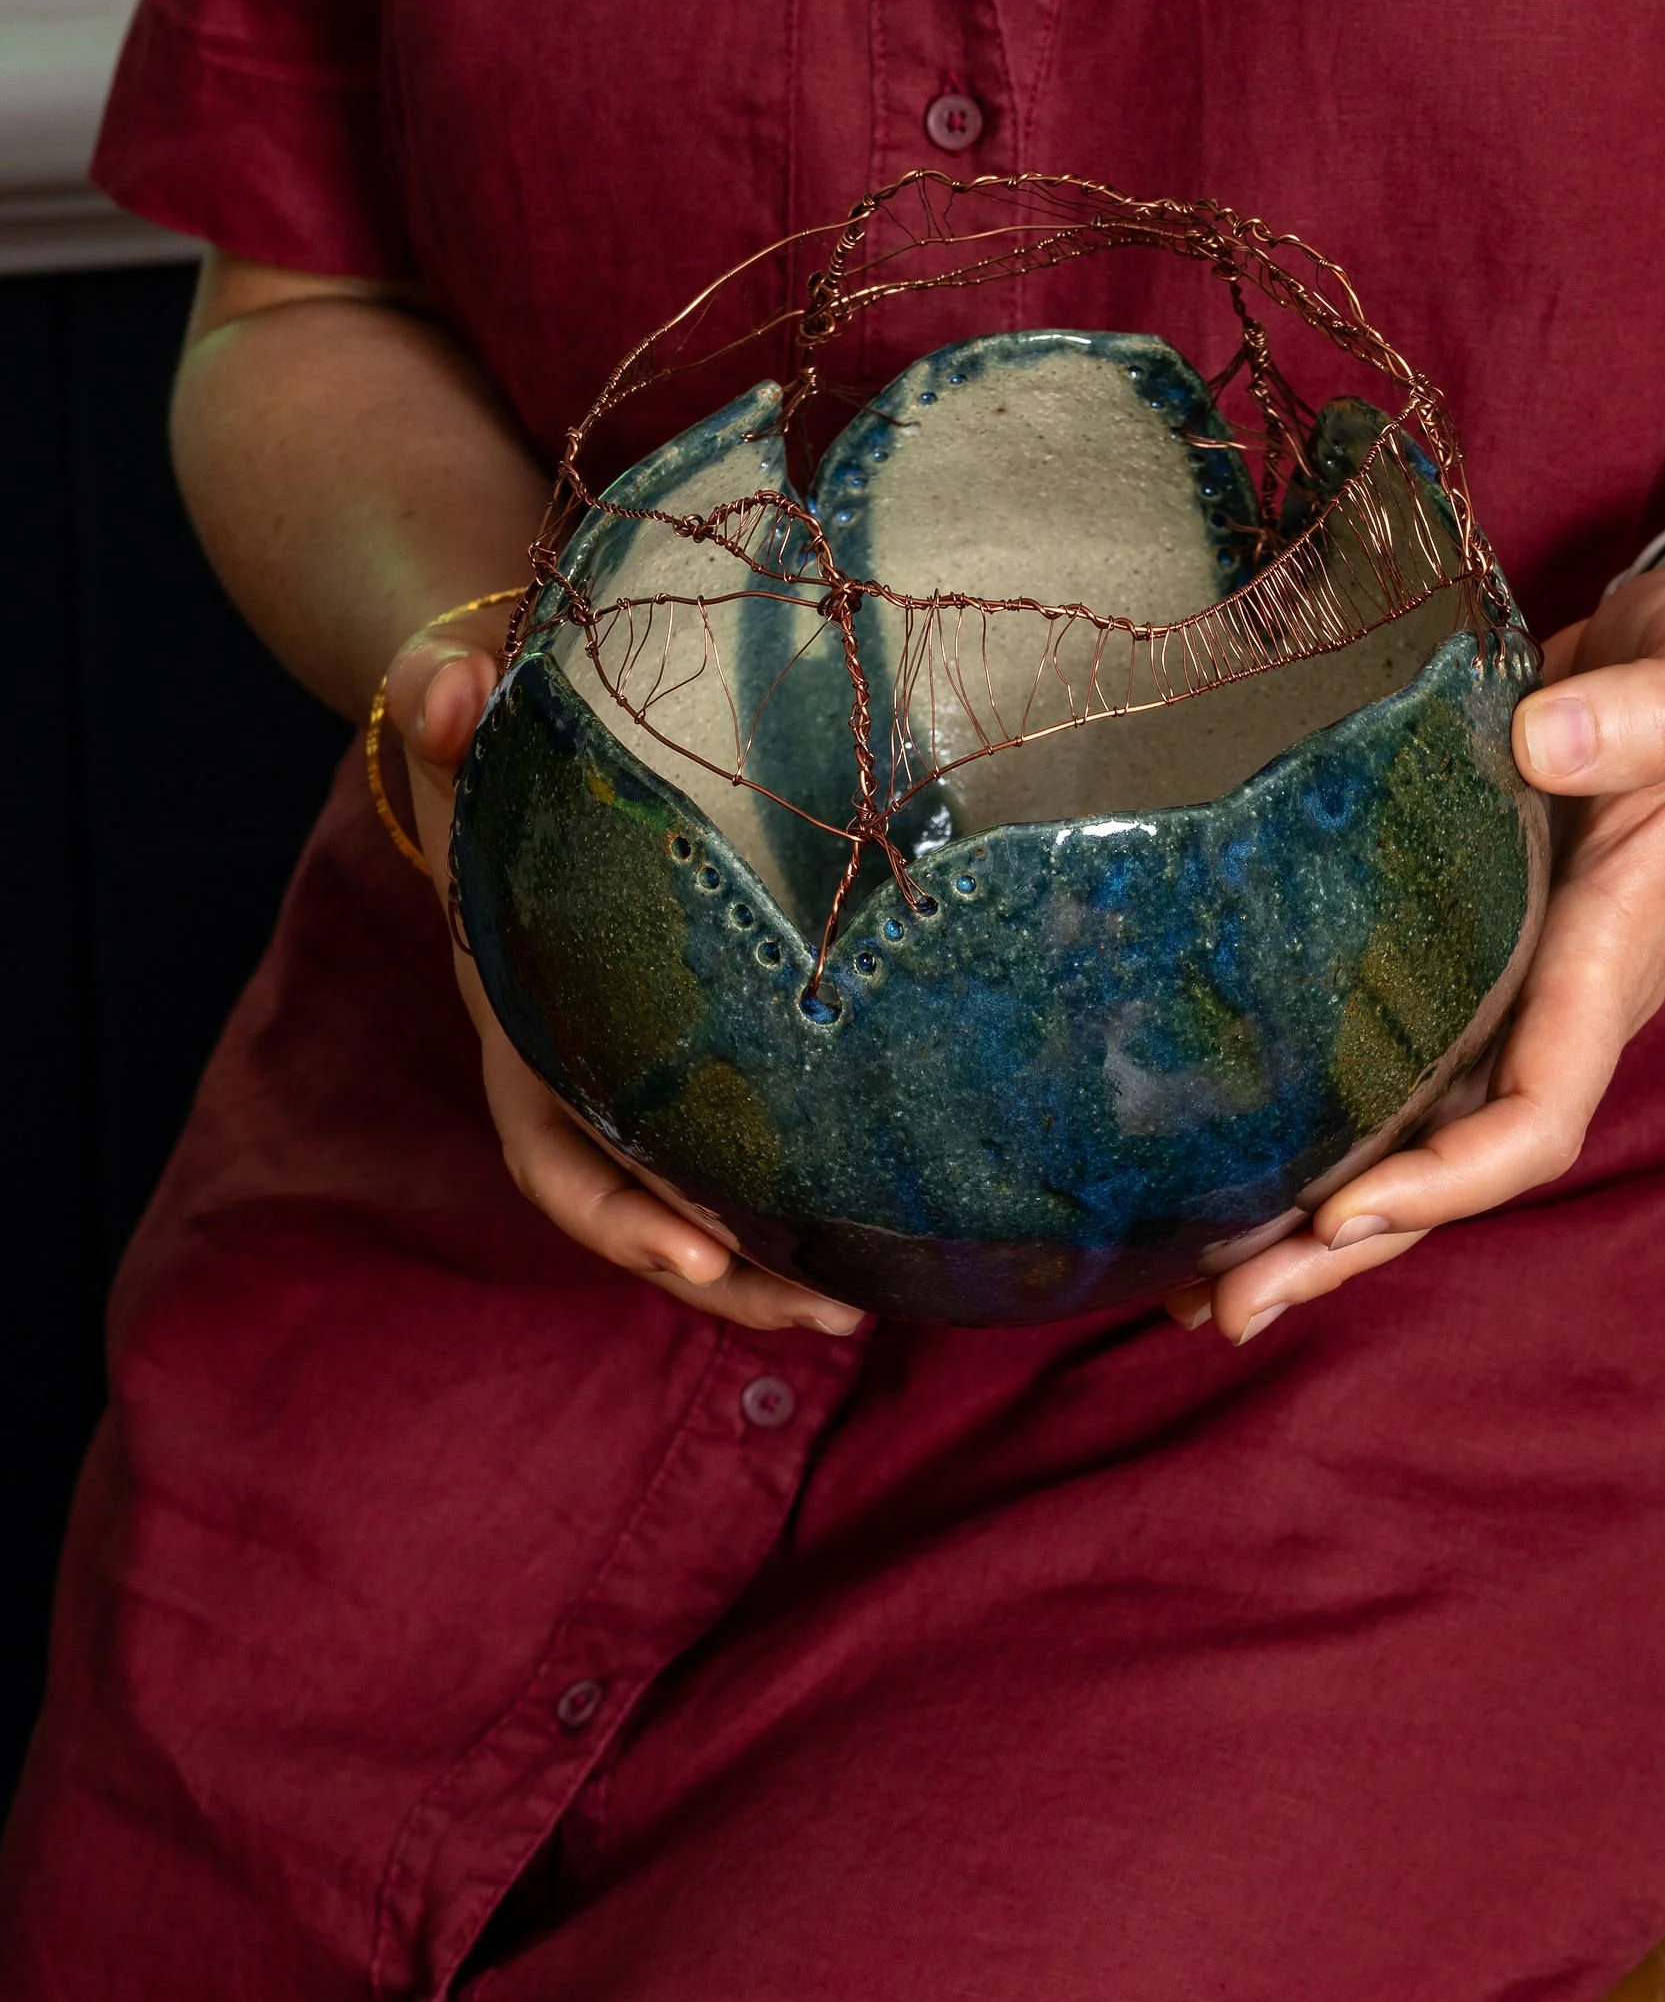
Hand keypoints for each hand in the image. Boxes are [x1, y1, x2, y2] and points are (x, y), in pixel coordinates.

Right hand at [384, 615, 865, 1338]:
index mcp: (517, 1018)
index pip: (550, 1146)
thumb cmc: (491, 742)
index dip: (617, 1212)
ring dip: (771, 1267)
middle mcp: (572, 1067)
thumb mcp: (462, 718)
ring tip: (868, 1307)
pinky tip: (881, 1226)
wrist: (508, 742)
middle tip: (831, 1314)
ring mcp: (632, 1069)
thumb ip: (447, 704)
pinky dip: (793, 1198)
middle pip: (638, 1208)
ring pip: (693, 1201)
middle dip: (723, 1275)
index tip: (697, 1259)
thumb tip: (457, 687)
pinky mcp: (695, 1048)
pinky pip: (738, 1149)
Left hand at [1165, 525, 1664, 1343]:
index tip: (1344, 1209)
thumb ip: (1645, 712)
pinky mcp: (1457, 952)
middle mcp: (1557, 1001)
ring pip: (1409, 1137)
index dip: (1446, 1175)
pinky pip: (1385, 1069)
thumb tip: (1549, 740)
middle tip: (1227, 1311)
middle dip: (1348, 1246)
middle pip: (1454, 1167)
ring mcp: (1507, 987)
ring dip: (1311, 1222)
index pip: (1537, 1112)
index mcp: (1614, 960)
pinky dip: (1309, 1129)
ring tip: (1197, 1291)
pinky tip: (1222, 1171)